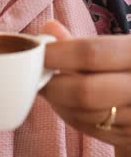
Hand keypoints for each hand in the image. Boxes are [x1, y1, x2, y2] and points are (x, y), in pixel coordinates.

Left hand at [41, 20, 130, 148]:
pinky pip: (90, 128)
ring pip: (84, 114)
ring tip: (52, 89)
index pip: (91, 53)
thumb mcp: (118, 51)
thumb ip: (84, 44)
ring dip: (59, 102)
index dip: (57, 54)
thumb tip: (48, 27)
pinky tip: (68, 104)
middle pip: (85, 91)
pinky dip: (71, 115)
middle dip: (53, 86)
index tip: (36, 54)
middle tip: (35, 79)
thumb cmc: (128, 71)